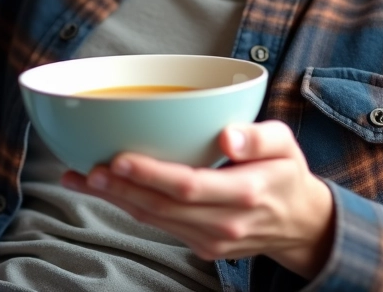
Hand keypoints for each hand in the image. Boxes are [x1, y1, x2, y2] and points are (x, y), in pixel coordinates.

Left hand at [61, 121, 335, 278]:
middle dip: (121, 190)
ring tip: (82, 178)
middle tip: (87, 170)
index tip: (119, 159)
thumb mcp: (285, 144)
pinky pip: (161, 226)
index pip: (190, 185)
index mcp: (246, 192)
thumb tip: (227, 136)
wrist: (300, 224)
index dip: (151, 175)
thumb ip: (259, 137)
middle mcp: (226, 223)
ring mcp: (212, 240)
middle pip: (163, 207)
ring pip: (156, 220)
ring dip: (117, 200)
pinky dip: (131, 207)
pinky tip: (107, 190)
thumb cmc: (287, 173)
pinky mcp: (201, 247)